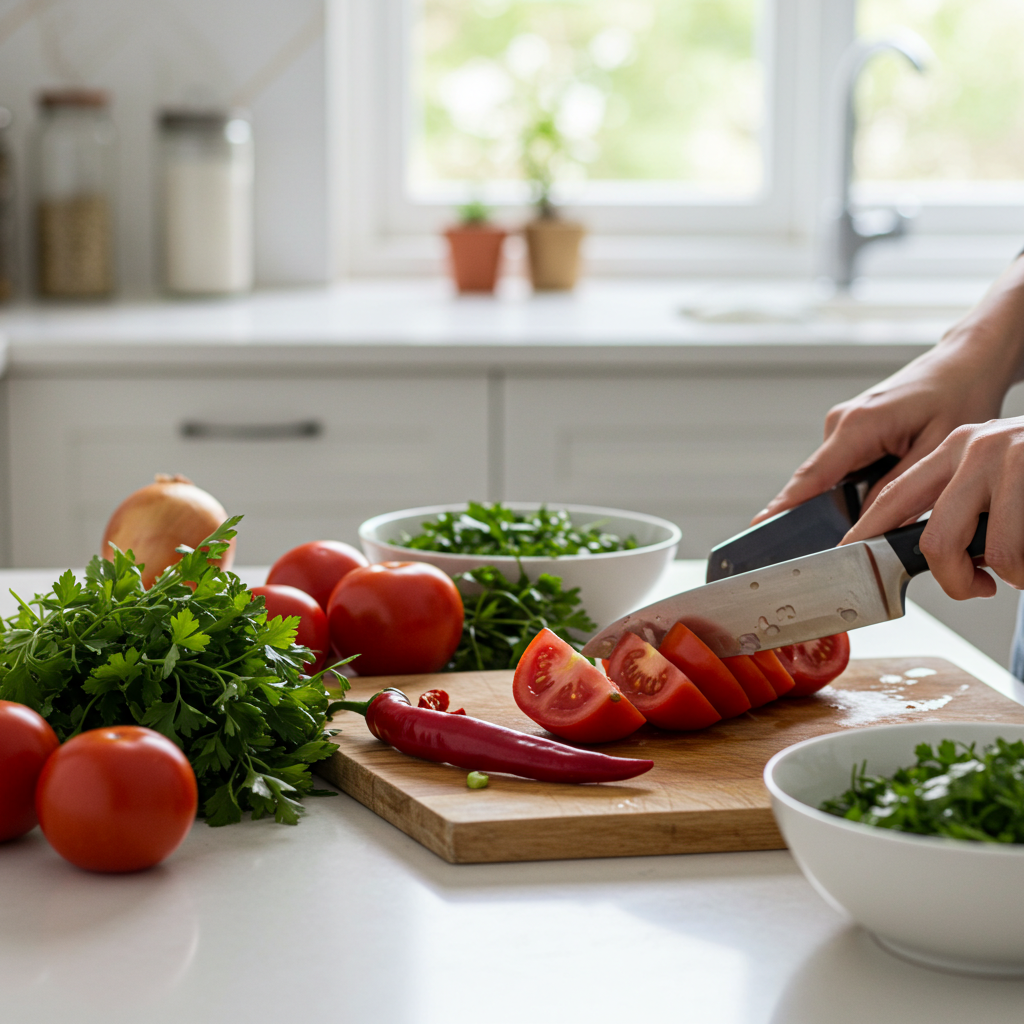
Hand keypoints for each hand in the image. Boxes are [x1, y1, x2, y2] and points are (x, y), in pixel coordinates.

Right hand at [751, 258, 1023, 525]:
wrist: (966, 362)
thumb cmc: (959, 394)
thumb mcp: (937, 449)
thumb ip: (897, 489)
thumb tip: (867, 522)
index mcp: (858, 425)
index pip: (811, 476)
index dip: (785, 506)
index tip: (760, 526)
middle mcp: (842, 422)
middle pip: (816, 482)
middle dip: (824, 513)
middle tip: (851, 537)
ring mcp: (843, 424)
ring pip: (832, 477)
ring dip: (849, 496)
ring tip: (885, 494)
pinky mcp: (851, 429)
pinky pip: (843, 466)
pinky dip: (857, 482)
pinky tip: (887, 476)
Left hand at [841, 417, 1023, 599]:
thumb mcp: (995, 472)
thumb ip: (959, 503)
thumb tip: (928, 554)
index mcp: (955, 448)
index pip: (894, 498)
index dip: (868, 534)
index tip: (848, 559)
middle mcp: (977, 448)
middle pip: (937, 538)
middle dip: (954, 579)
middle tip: (976, 587)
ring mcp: (1013, 458)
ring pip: (995, 551)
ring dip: (1013, 573)